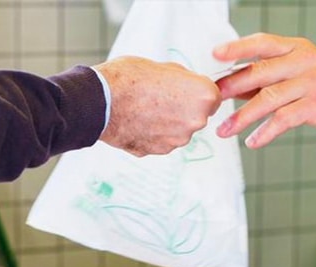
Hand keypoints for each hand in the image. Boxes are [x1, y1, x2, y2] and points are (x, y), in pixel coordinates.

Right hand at [94, 56, 219, 156]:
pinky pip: (163, 140)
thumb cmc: (129, 79)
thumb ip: (183, 80)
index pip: (214, 96)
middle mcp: (195, 121)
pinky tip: (139, 120)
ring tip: (146, 108)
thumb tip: (187, 86)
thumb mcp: (164, 66)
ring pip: (179, 130)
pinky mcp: (160, 151)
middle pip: (197, 115)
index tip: (187, 89)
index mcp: (202, 96)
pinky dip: (154, 133)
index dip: (198, 92)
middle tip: (161, 96)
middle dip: (184, 108)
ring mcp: (177, 139)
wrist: (101, 102)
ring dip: (169, 122)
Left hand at [213, 33, 315, 147]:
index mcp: (297, 49)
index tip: (215, 54)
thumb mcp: (298, 76)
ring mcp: (313, 83)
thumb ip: (267, 79)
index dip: (238, 48)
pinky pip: (283, 119)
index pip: (262, 43)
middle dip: (232, 87)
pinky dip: (265, 132)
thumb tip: (230, 86)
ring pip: (268, 98)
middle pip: (260, 72)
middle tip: (212, 100)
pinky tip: (253, 142)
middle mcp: (305, 61)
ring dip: (242, 117)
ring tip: (224, 130)